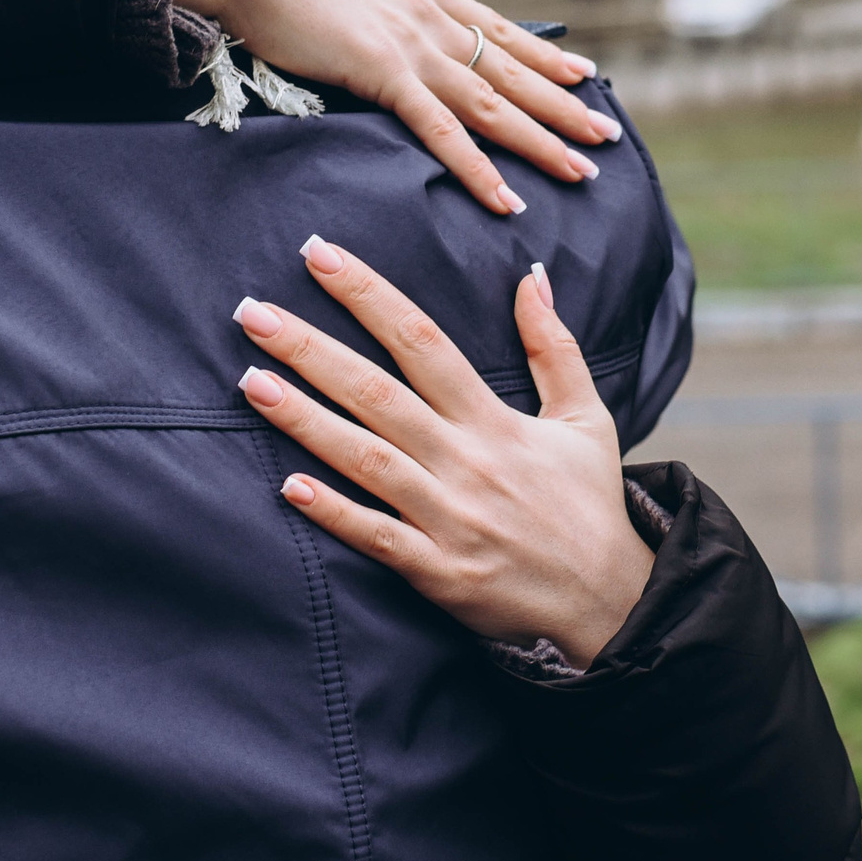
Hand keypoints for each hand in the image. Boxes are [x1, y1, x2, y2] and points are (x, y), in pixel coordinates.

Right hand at [177, 0, 622, 215]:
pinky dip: (477, 169)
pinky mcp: (381, 71)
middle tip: (606, 135)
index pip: (499, 29)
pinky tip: (504, 198)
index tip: (584, 74)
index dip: (545, 55)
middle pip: (511, 70)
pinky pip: (441, 130)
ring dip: (541, 141)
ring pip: (493, 103)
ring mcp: (411, 43)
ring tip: (581, 172)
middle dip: (563, 105)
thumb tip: (379, 0)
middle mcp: (430, 16)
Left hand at [232, 236, 652, 669]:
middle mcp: (466, 461)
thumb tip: (531, 275)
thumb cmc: (587, 506)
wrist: (610, 604)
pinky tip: (288, 486)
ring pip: (366, 459)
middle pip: (377, 393)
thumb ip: (553, 346)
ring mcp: (449, 518)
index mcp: (494, 420)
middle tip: (252, 313)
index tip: (320, 256)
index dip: (368, 296)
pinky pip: (377, 537)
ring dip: (305, 420)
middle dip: (310, 349)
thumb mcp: (586, 418)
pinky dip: (334, 512)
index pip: (422, 341)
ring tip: (251, 383)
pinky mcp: (438, 571)